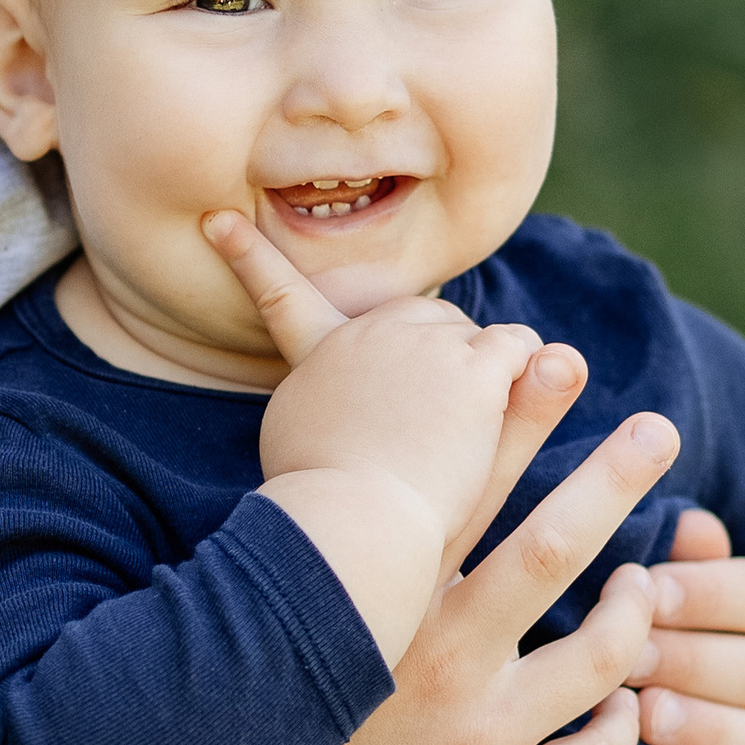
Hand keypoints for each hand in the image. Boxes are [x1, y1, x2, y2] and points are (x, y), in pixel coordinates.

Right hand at [152, 397, 686, 744]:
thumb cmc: (264, 722)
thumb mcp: (300, 625)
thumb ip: (355, 559)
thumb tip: (383, 475)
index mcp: (387, 605)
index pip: (471, 486)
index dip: (520, 414)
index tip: (563, 359)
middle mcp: (438, 657)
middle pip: (556, 547)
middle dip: (615, 475)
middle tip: (660, 429)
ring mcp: (476, 736)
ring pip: (604, 657)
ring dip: (633, 614)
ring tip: (641, 590)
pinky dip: (627, 722)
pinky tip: (627, 705)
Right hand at [211, 211, 544, 552]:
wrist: (353, 523)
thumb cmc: (321, 502)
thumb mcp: (295, 444)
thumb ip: (317, 400)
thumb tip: (330, 388)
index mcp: (322, 354)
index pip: (281, 294)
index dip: (247, 256)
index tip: (219, 221)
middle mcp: (370, 333)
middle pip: (426, 317)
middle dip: (441, 359)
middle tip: (434, 426)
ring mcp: (425, 344)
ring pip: (478, 337)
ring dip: (483, 380)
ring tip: (457, 443)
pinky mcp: (473, 368)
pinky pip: (517, 347)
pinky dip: (525, 372)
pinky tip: (503, 411)